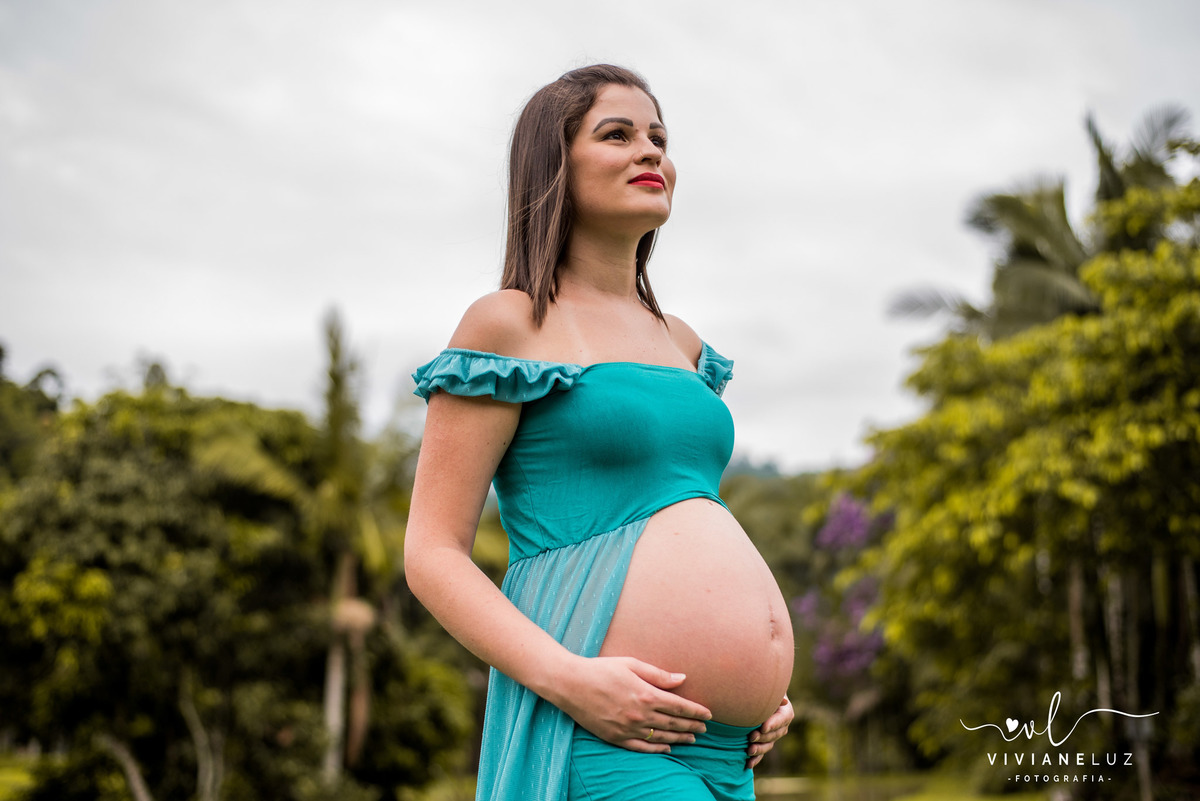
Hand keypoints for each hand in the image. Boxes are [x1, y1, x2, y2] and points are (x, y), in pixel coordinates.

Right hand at [551, 656, 712, 753]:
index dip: (696, 712)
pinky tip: (667, 748)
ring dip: (679, 738)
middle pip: (673, 723)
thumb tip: (682, 679)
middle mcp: (640, 714)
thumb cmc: (601, 669)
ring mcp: (627, 728)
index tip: (709, 714)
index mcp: (646, 694)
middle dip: (692, 726)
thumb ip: (658, 674)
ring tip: (692, 738)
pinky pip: (641, 747)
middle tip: (704, 728)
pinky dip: (657, 748)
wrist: (570, 684)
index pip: (679, 707)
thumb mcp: (631, 664)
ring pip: (661, 736)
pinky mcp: (615, 737)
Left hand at [747, 696, 792, 768]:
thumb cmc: (763, 690)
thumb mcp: (768, 690)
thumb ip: (774, 695)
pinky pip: (762, 754)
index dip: (773, 724)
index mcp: (786, 713)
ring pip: (768, 745)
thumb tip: (783, 700)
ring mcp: (773, 737)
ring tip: (749, 750)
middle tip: (751, 736)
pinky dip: (755, 759)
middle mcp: (781, 727)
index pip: (782, 719)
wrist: (756, 697)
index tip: (762, 727)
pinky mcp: (764, 744)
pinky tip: (748, 764)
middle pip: (774, 734)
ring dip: (759, 749)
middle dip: (763, 737)